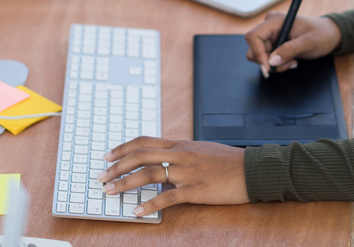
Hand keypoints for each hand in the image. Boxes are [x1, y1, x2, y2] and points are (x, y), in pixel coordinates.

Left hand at [99, 137, 247, 215]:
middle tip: (100, 176)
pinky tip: (138, 212)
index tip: (107, 156)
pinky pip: (168, 196)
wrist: (253, 169)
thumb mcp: (201, 150)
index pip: (145, 141)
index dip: (122, 148)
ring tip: (110, 192)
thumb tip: (163, 158)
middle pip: (141, 155)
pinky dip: (150, 204)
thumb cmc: (229, 162)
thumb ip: (180, 153)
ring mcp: (188, 172)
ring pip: (149, 173)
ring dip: (125, 183)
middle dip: (116, 166)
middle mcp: (181, 154)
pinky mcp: (196, 189)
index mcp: (181, 144)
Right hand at [245, 11, 341, 76]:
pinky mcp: (273, 42)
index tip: (268, 67)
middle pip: (254, 47)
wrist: (328, 34)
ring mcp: (271, 34)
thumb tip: (272, 61)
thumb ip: (290, 50)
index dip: (257, 53)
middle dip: (268, 61)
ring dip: (274, 64)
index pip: (254, 36)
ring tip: (292, 61)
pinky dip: (277, 63)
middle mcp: (270, 25)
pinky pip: (266, 57)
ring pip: (259, 55)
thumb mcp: (309, 43)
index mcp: (276, 20)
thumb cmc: (322, 34)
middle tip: (288, 63)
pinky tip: (291, 60)